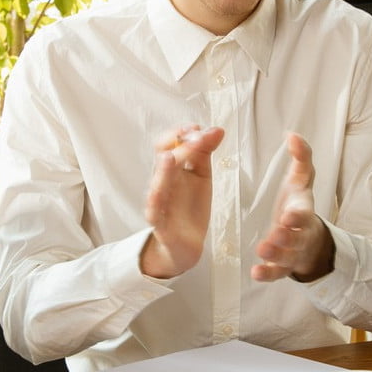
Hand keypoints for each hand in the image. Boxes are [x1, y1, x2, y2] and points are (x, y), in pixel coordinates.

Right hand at [140, 125, 224, 278]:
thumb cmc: (191, 206)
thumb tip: (218, 129)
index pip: (168, 143)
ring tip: (169, 157)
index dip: (181, 133)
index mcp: (172, 168)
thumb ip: (205, 153)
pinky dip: (155, 201)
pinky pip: (154, 212)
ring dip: (163, 171)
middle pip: (165, 159)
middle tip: (198, 138)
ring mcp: (159, 202)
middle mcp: (162, 182)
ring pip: (157, 184)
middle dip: (181, 147)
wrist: (187, 243)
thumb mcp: (202, 175)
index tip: (198, 128)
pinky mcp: (160, 223)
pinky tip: (156, 194)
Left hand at [252, 133, 333, 281]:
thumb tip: (293, 134)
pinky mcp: (282, 266)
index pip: (304, 213)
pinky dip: (267, 274)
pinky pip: (276, 273)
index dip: (298, 215)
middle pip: (296, 237)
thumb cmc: (300, 204)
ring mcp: (291, 251)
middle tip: (275, 234)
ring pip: (286, 256)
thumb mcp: (302, 180)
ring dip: (276, 254)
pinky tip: (255, 273)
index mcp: (304, 211)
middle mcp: (300, 233)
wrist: (310, 238)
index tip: (289, 214)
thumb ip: (301, 158)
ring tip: (262, 250)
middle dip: (287, 236)